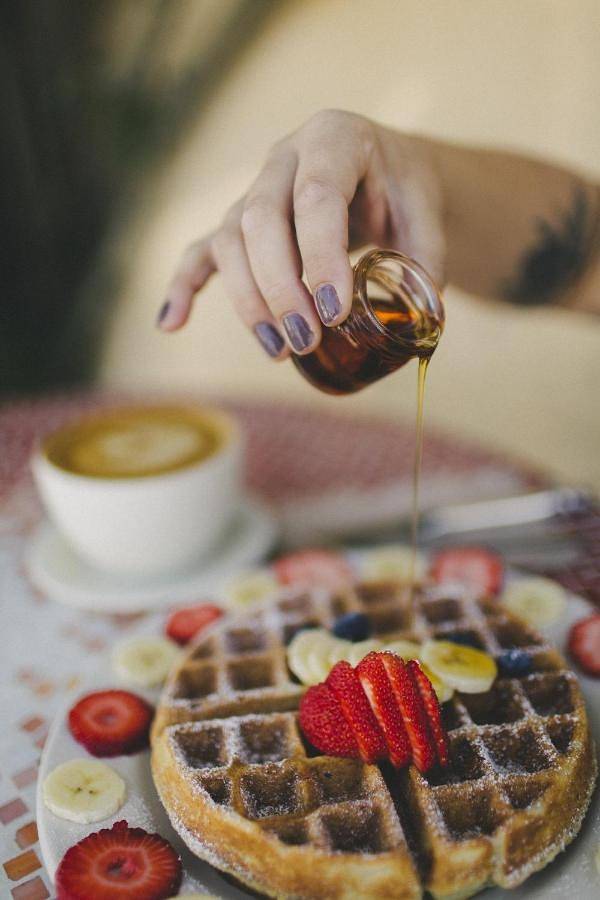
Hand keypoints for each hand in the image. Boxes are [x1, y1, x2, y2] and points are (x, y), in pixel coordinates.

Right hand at [158, 110, 444, 357]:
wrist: (387, 170)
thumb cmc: (405, 191)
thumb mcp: (427, 213)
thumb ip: (425, 261)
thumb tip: (419, 320)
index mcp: (334, 138)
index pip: (316, 196)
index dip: (321, 255)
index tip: (335, 311)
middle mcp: (284, 156)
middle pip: (259, 218)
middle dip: (280, 287)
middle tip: (307, 340)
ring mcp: (255, 188)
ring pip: (230, 238)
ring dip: (248, 300)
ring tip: (280, 351)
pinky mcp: (239, 222)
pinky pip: (202, 250)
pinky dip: (184, 285)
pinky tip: (171, 322)